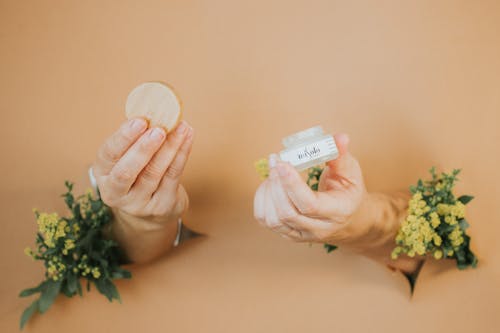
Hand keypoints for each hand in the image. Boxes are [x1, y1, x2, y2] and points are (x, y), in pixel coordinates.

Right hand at [92, 118, 193, 223]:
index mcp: (102, 173)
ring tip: (181, 128)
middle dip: (143, 148)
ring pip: (154, 173)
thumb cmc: (139, 174)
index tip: (140, 121)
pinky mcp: (161, 207)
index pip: (108, 154)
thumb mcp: (128, 158)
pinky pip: (172, 177)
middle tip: (159, 130)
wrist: (151, 211)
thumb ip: (136, 138)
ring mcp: (138, 203)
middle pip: (127, 171)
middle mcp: (115, 192)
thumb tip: (156, 110)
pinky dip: (181, 155)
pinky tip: (187, 138)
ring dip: (169, 148)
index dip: (123, 137)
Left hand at [253, 134, 415, 272]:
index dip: (292, 185)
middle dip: (276, 184)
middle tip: (275, 161)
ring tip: (274, 172)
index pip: (310, 205)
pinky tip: (270, 184)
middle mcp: (319, 229)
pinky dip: (262, 200)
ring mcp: (301, 234)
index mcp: (337, 212)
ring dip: (268, 192)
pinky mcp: (288, 234)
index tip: (282, 163)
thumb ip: (341, 155)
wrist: (349, 220)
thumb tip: (339, 137)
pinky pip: (265, 220)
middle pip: (287, 212)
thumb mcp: (351, 172)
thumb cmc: (348, 192)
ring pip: (273, 219)